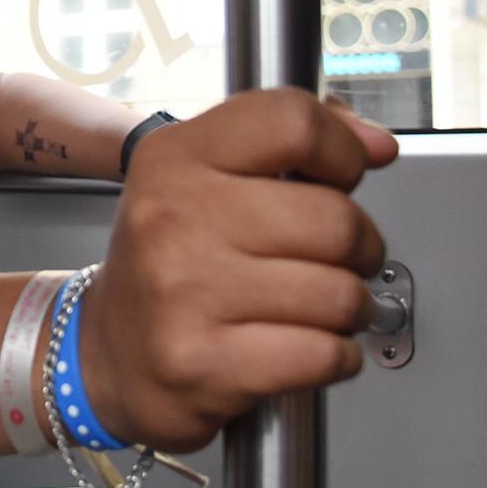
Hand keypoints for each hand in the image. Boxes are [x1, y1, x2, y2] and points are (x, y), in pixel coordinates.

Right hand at [79, 88, 398, 451]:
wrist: (110, 358)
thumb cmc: (172, 266)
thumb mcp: (206, 179)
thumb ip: (291, 142)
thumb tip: (376, 143)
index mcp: (174, 158)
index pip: (293, 122)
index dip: (342, 151)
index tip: (343, 175)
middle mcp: (173, 219)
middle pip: (336, 218)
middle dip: (359, 247)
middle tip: (334, 260)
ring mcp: (185, 293)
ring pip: (341, 294)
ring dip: (349, 309)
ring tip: (313, 308)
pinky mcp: (205, 365)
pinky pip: (326, 354)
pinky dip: (336, 357)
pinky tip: (304, 349)